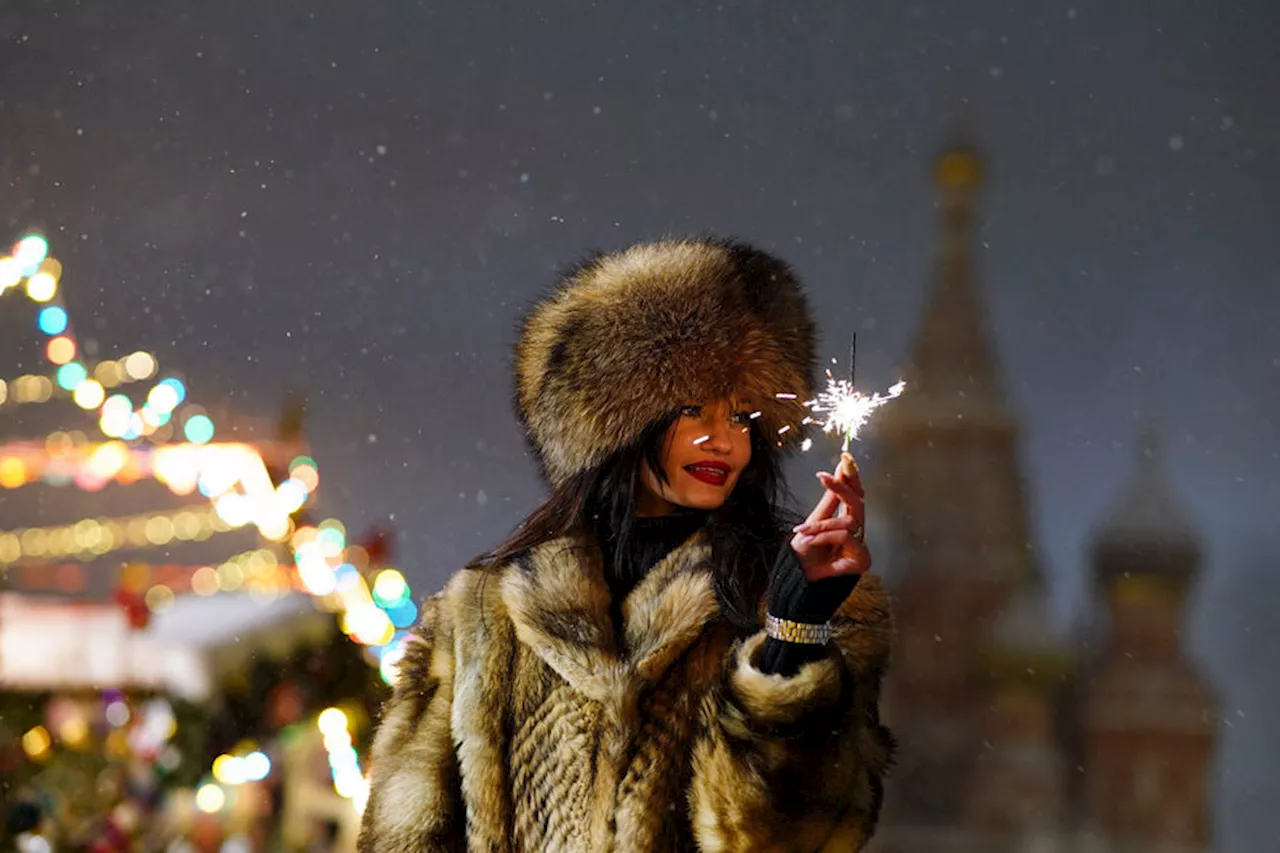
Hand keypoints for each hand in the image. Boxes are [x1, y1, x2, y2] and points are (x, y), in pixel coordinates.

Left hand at [790, 454, 870, 581]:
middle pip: (858, 503)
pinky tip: (811, 540)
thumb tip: (839, 469)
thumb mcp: (814, 520)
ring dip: (822, 525)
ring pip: (847, 521)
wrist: (797, 576)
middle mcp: (857, 530)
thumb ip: (830, 498)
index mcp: (847, 519)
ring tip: (803, 532)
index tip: (845, 459)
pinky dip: (825, 535)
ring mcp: (860, 545)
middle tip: (825, 476)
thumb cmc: (805, 551)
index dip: (852, 478)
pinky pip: (845, 536)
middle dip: (841, 488)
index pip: (855, 494)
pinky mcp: (861, 560)